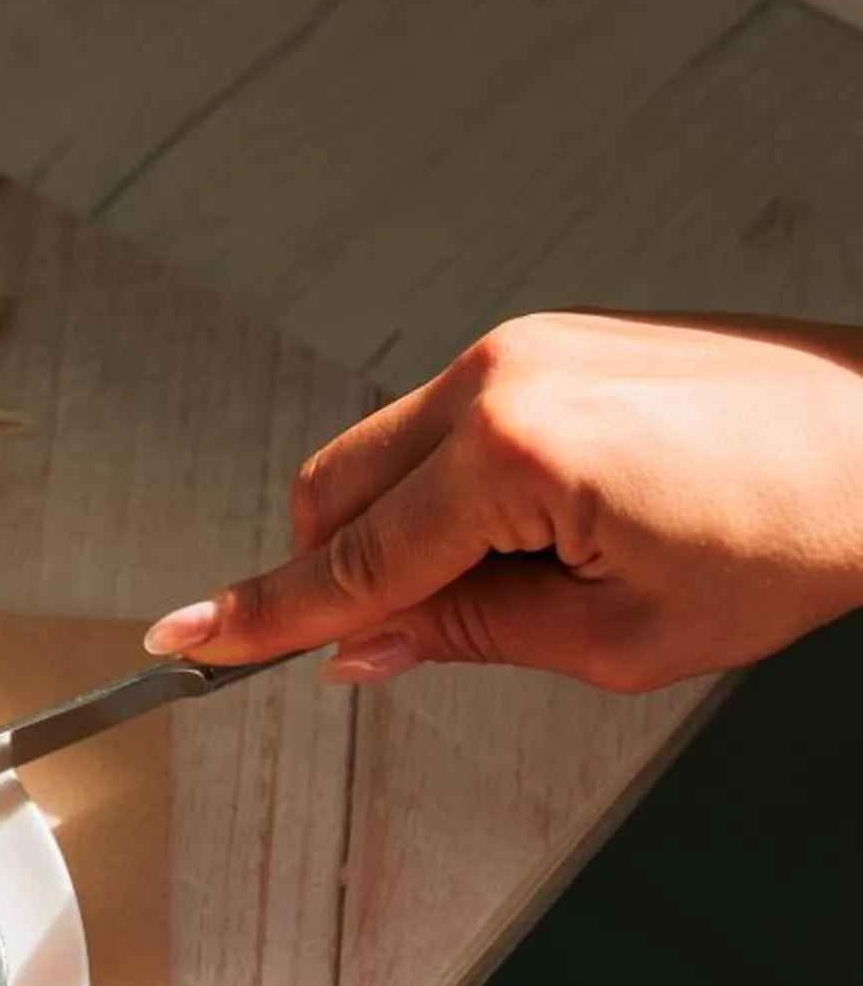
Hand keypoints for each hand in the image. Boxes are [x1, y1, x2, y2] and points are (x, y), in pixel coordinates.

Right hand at [142, 312, 862, 692]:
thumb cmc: (804, 526)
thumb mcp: (624, 633)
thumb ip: (469, 634)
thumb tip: (367, 645)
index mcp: (512, 452)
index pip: (352, 562)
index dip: (261, 615)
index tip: (184, 640)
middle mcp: (502, 376)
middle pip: (337, 493)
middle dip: (342, 573)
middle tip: (408, 638)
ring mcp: (525, 346)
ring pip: (386, 456)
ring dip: (408, 530)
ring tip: (528, 577)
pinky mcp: (553, 340)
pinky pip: (445, 424)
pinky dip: (453, 489)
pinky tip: (541, 525)